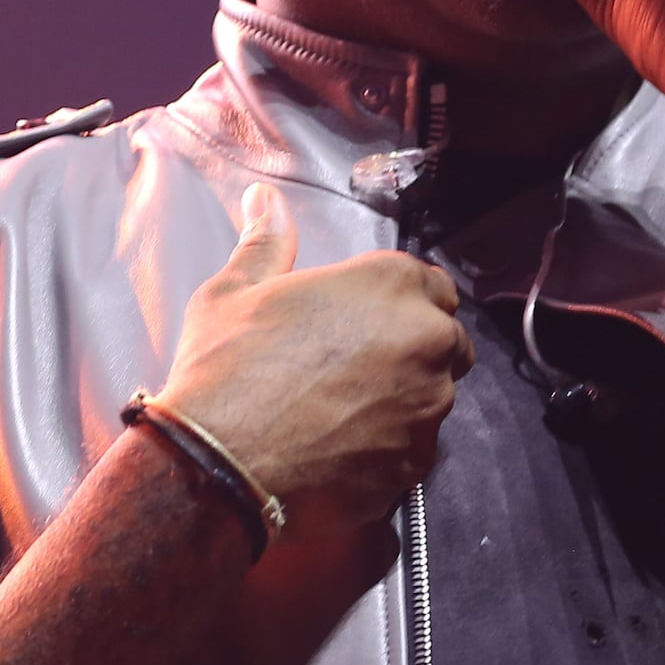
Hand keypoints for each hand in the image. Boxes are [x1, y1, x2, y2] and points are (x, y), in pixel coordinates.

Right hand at [155, 182, 472, 538]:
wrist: (218, 464)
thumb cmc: (226, 368)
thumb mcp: (236, 291)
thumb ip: (267, 243)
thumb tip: (265, 200)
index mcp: (391, 284)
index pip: (432, 284)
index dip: (400, 302)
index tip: (369, 319)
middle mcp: (426, 340)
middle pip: (446, 340)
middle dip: (414, 349)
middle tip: (356, 365)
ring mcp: (428, 405)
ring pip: (434, 395)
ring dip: (404, 398)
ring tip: (344, 410)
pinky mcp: (416, 460)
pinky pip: (415, 446)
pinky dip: (390, 445)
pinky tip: (343, 446)